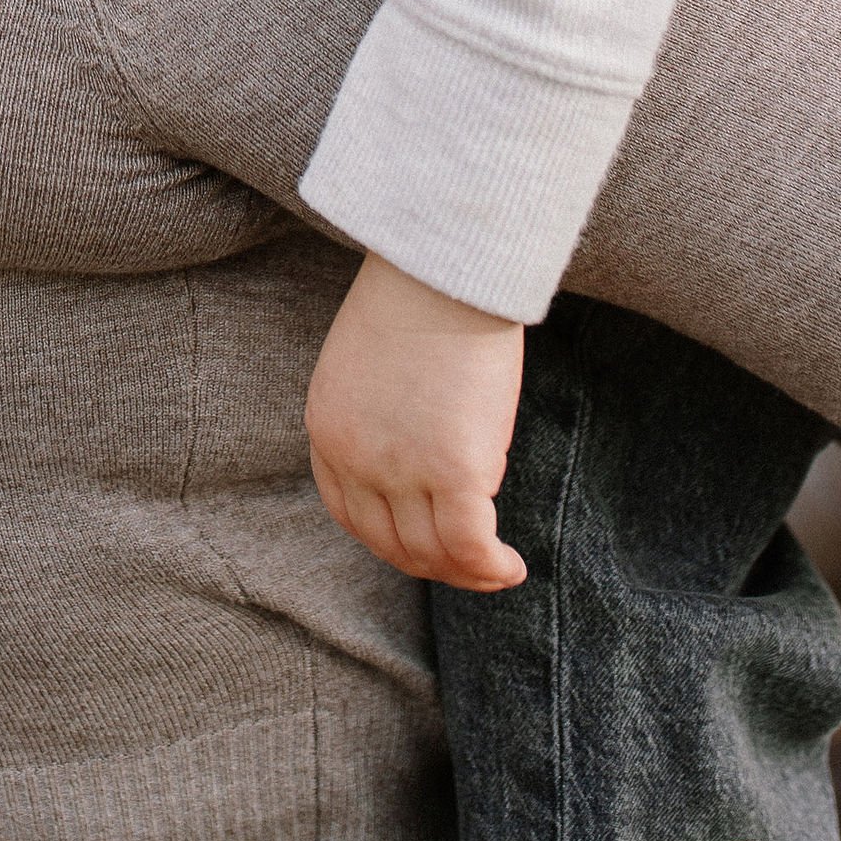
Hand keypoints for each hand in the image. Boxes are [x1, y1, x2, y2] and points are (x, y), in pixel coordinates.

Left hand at [305, 253, 528, 592]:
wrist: (441, 266)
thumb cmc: (419, 294)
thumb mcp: (371, 361)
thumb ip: (381, 413)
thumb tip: (423, 447)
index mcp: (328, 429)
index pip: (350, 513)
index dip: (390, 539)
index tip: (426, 541)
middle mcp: (356, 458)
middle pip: (390, 543)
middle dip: (432, 563)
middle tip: (471, 562)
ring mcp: (401, 469)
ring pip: (432, 554)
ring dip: (466, 573)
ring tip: (497, 569)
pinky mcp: (454, 470)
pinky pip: (470, 546)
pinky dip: (491, 567)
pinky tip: (512, 565)